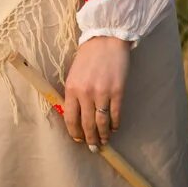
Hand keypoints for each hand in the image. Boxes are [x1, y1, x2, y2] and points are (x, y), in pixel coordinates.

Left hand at [62, 35, 128, 150]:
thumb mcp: (74, 73)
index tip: (78, 139)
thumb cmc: (88, 56)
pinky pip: (115, 114)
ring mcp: (102, 92)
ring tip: (104, 141)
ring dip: (103, 135)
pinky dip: (115, 124)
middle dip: (89, 139)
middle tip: (93, 147)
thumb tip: (76, 116)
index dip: (74, 132)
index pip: (70, 118)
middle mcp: (85, 92)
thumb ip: (73, 93)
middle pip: (86, 124)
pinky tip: (114, 128)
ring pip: (101, 122)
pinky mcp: (117, 91)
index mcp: (71, 88)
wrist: (106, 39)